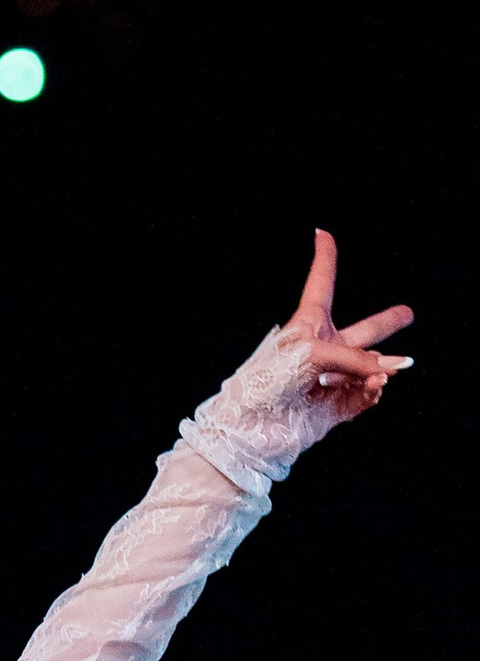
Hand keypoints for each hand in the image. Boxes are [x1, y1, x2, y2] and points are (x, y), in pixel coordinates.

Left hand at [283, 229, 411, 424]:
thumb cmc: (270, 380)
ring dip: (381, 368)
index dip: (326, 259)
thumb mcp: (313, 352)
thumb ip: (355, 358)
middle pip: (363, 333)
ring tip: (387, 372)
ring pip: (371, 368)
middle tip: (407, 312)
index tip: (323, 233)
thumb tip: (387, 373)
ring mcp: (332, 378)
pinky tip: (375, 389)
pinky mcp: (337, 406)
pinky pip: (366, 395)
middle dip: (386, 323)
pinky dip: (373, 392)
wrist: (252, 426)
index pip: (321, 285)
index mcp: (307, 326)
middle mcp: (322, 350)